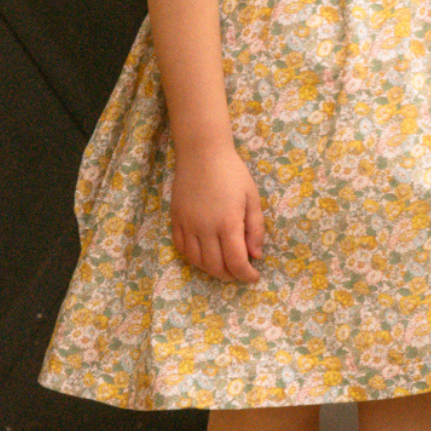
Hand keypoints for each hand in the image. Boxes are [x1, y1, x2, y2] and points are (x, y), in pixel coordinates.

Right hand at [170, 143, 263, 281]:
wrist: (202, 153)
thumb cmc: (232, 173)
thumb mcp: (252, 198)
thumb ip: (255, 229)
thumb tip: (256, 256)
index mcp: (227, 223)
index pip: (236, 262)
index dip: (246, 275)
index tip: (253, 277)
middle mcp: (204, 228)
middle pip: (214, 266)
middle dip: (229, 275)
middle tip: (240, 272)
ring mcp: (187, 225)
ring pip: (196, 261)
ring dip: (211, 269)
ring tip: (224, 266)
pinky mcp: (175, 220)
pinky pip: (181, 248)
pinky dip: (193, 258)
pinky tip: (204, 254)